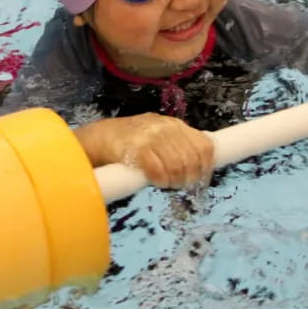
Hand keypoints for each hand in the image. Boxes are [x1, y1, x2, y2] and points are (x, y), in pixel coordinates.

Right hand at [73, 113, 213, 188]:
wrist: (101, 137)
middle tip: (179, 183)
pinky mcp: (138, 150)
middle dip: (189, 177)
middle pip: (192, 160)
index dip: (206, 166)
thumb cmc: (132, 140)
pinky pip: (159, 171)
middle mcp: (167, 129)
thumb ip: (177, 144)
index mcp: (176, 125)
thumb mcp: (158, 134)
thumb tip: (198, 165)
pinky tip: (156, 181)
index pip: (204, 146)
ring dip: (174, 181)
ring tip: (166, 183)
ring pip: (178, 167)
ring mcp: (152, 138)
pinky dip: (161, 180)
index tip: (200, 178)